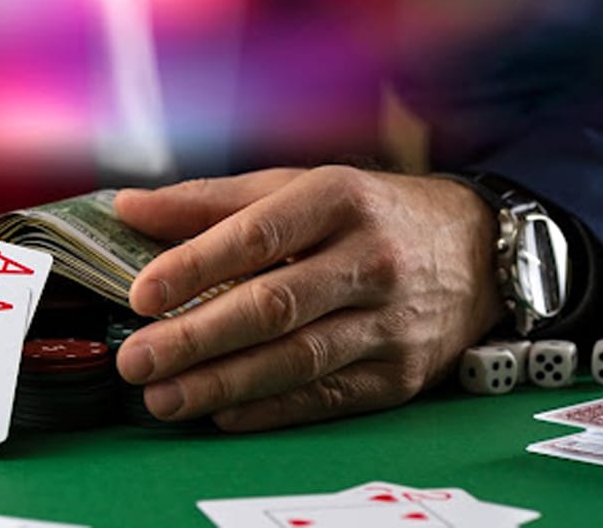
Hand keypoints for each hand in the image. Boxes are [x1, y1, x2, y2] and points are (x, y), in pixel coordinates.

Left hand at [113, 165, 504, 430]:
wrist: (473, 250)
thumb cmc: (365, 213)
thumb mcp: (296, 188)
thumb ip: (210, 201)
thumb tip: (130, 208)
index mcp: (336, 200)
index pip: (257, 236)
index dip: (195, 266)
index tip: (141, 293)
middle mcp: (369, 259)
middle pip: (274, 305)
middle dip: (197, 338)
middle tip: (137, 360)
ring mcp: (389, 321)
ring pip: (298, 359)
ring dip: (223, 383)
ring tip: (163, 398)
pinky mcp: (400, 374)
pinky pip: (328, 397)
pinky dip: (271, 409)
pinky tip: (221, 414)